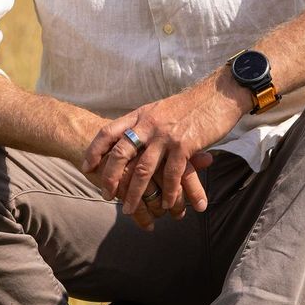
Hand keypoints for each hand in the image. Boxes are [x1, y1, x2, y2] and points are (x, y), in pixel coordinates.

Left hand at [82, 73, 249, 228]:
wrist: (218, 95)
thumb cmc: (190, 105)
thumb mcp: (159, 109)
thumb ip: (144, 124)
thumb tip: (131, 138)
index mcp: (140, 115)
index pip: (108, 132)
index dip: (94, 150)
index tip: (86, 167)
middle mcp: (148, 124)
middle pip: (121, 153)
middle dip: (109, 177)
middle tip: (104, 194)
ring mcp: (166, 136)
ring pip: (144, 170)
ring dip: (134, 193)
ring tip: (128, 209)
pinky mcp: (185, 145)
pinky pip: (172, 175)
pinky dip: (169, 193)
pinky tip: (167, 205)